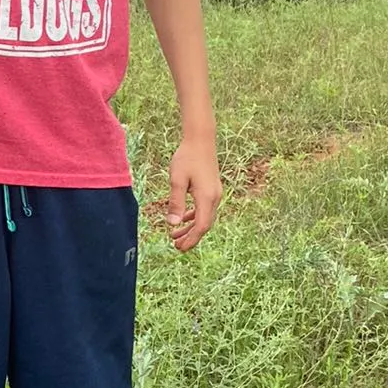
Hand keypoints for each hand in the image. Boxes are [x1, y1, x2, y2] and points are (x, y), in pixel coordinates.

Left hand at [164, 136, 221, 251]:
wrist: (200, 140)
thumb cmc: (187, 158)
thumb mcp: (177, 180)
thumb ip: (176, 202)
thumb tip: (173, 224)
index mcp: (207, 197)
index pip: (201, 226)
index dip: (191, 239)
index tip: (179, 248)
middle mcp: (214, 198)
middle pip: (204, 225)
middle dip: (191, 237)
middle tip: (176, 246)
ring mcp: (215, 193)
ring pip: (204, 217)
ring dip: (191, 228)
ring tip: (175, 236)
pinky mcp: (212, 189)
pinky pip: (204, 209)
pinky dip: (194, 216)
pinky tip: (183, 219)